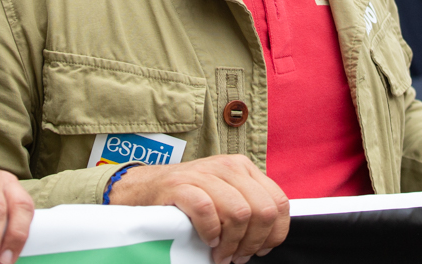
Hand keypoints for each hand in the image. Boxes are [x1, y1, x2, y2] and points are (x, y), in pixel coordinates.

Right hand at [108, 155, 289, 263]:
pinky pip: (207, 211)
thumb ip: (247, 208)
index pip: (279, 202)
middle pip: (263, 210)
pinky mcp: (180, 185)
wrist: (143, 188)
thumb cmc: (187, 198)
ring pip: (240, 213)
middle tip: (236, 257)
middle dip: (253, 242)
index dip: (274, 232)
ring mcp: (205, 174)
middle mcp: (228, 167)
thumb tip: (268, 240)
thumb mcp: (224, 195)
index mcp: (244, 169)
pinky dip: (210, 232)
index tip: (261, 249)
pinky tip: (207, 241)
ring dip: (232, 243)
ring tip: (220, 254)